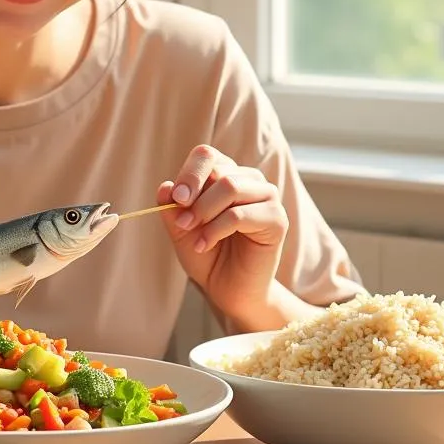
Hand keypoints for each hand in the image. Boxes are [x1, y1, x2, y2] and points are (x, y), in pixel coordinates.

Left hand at [158, 144, 288, 324]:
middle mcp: (248, 180)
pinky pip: (240, 214)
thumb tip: (166, 186)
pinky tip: (205, 245)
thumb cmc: (206, 253)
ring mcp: (266, 197)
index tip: (176, 198)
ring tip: (193, 236)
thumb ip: (172, 206)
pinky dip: (216, 229)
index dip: (190, 173)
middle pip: (219, 171)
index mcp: (225, 173)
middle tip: (182, 223)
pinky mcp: (277, 219)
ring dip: (204, 212)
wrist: (227, 287)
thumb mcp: (180, 228)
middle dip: (194, 196)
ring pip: (230, 187)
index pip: (206, 155)